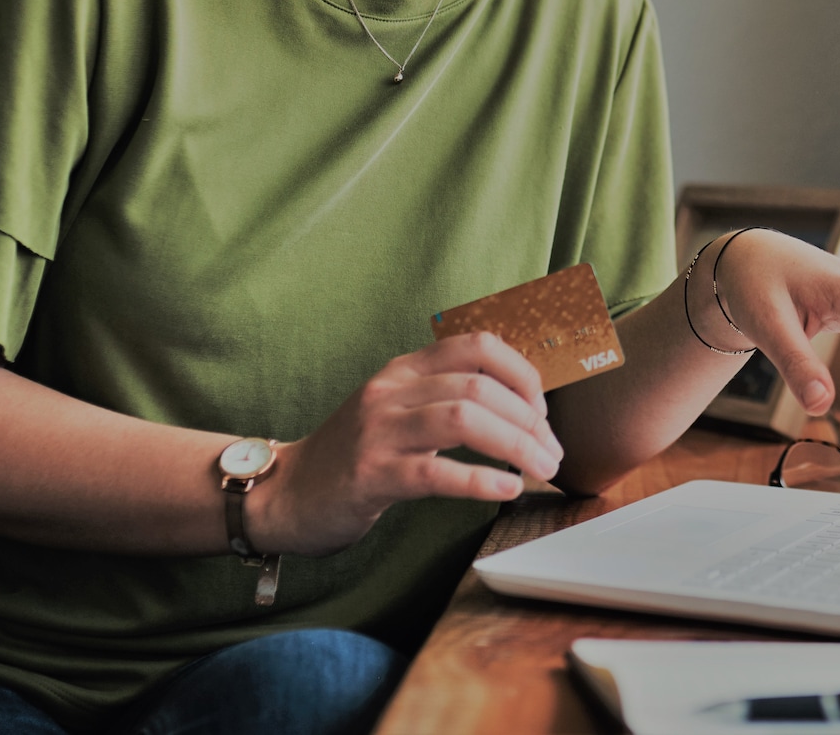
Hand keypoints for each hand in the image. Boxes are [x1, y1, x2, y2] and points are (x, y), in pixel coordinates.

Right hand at [252, 333, 562, 556]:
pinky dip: (481, 481)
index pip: (477, 346)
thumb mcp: (398, 410)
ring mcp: (379, 430)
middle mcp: (392, 390)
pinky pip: (436, 472)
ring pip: (463, 418)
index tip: (543, 409)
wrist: (287, 493)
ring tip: (540, 468)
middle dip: (529, 419)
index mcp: (404, 370)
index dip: (522, 373)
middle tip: (551, 452)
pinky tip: (507, 491)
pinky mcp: (371, 474)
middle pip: (478, 386)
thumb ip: (445, 397)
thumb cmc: (355, 456)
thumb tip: (522, 408)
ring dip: (515, 444)